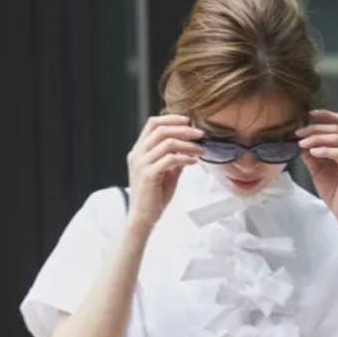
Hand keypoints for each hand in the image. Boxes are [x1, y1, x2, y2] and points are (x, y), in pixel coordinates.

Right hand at [126, 114, 203, 229]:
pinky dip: (184, 158)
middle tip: (200, 133)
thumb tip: (190, 148)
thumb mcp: (166, 173)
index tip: (188, 121)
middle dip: (183, 129)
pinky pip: (169, 160)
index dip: (171, 119)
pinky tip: (193, 161)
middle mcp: (137, 154)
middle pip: (160, 130)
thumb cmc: (154, 196)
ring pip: (166, 143)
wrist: (143, 217)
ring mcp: (141, 164)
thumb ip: (175, 159)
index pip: (152, 124)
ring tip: (200, 150)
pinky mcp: (148, 175)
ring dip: (187, 144)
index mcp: (139, 150)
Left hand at [296, 109, 337, 225]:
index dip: (326, 115)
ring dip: (317, 139)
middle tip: (299, 133)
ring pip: (337, 138)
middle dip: (315, 129)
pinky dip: (324, 150)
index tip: (310, 114)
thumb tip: (300, 143)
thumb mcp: (318, 170)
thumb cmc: (335, 192)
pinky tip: (313, 152)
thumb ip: (311, 155)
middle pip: (336, 129)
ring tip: (302, 144)